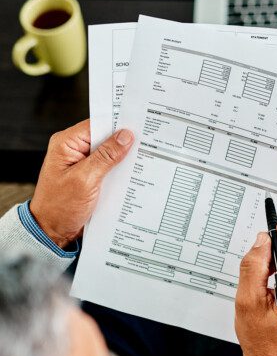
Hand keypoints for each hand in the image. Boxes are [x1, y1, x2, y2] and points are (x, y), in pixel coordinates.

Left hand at [30, 120, 133, 247]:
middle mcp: (74, 149)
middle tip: (145, 144)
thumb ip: (106, 156)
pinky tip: (132, 173)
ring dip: (123, 158)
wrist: (53, 231)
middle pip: (105, 137)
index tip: (139, 126)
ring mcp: (83, 162)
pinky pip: (109, 166)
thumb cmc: (59, 207)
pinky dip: (120, 170)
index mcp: (66, 143)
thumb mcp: (85, 179)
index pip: (97, 124)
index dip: (118, 124)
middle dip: (124, 142)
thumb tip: (125, 136)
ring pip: (109, 152)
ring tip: (141, 160)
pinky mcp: (90, 175)